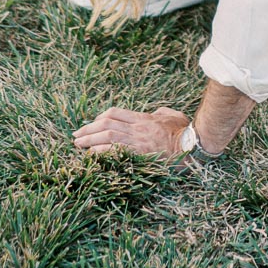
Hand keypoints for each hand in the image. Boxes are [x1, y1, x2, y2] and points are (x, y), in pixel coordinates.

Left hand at [73, 105, 188, 155]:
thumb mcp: (173, 115)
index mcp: (143, 118)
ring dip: (89, 140)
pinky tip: (91, 154)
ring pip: (107, 136)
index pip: (115, 113)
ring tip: (78, 144)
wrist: (191, 146)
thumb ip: (161, 112)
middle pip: (106, 124)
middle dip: (88, 129)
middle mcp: (137, 128)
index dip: (100, 117)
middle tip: (76, 134)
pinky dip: (101, 151)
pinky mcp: (138, 154)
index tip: (92, 123)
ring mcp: (137, 141)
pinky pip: (115, 151)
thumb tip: (156, 112)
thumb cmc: (184, 131)